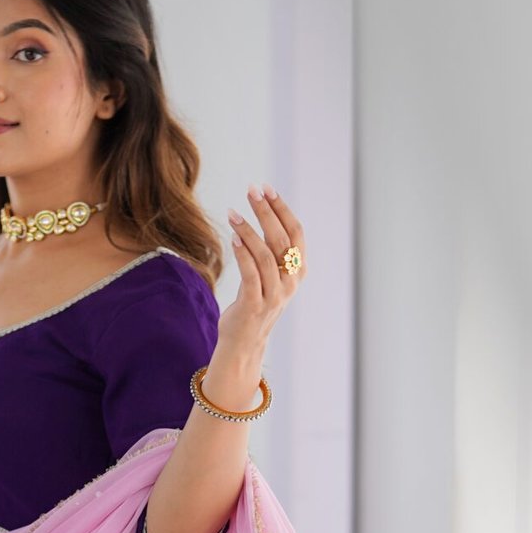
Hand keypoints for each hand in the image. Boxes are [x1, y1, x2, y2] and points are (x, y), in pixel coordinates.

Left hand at [216, 183, 305, 369]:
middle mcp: (290, 283)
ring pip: (265, 256)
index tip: (267, 188)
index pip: (296, 233)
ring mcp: (274, 296)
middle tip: (251, 190)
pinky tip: (233, 238)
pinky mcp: (255, 306)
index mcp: (298, 272)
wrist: (244, 344)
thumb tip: (265, 213)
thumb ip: (272, 252)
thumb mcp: (270, 276)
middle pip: (281, 239)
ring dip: (249, 231)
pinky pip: (251, 275)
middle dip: (266, 211)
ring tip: (234, 213)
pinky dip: (243, 254)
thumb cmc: (254, 304)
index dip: (282, 209)